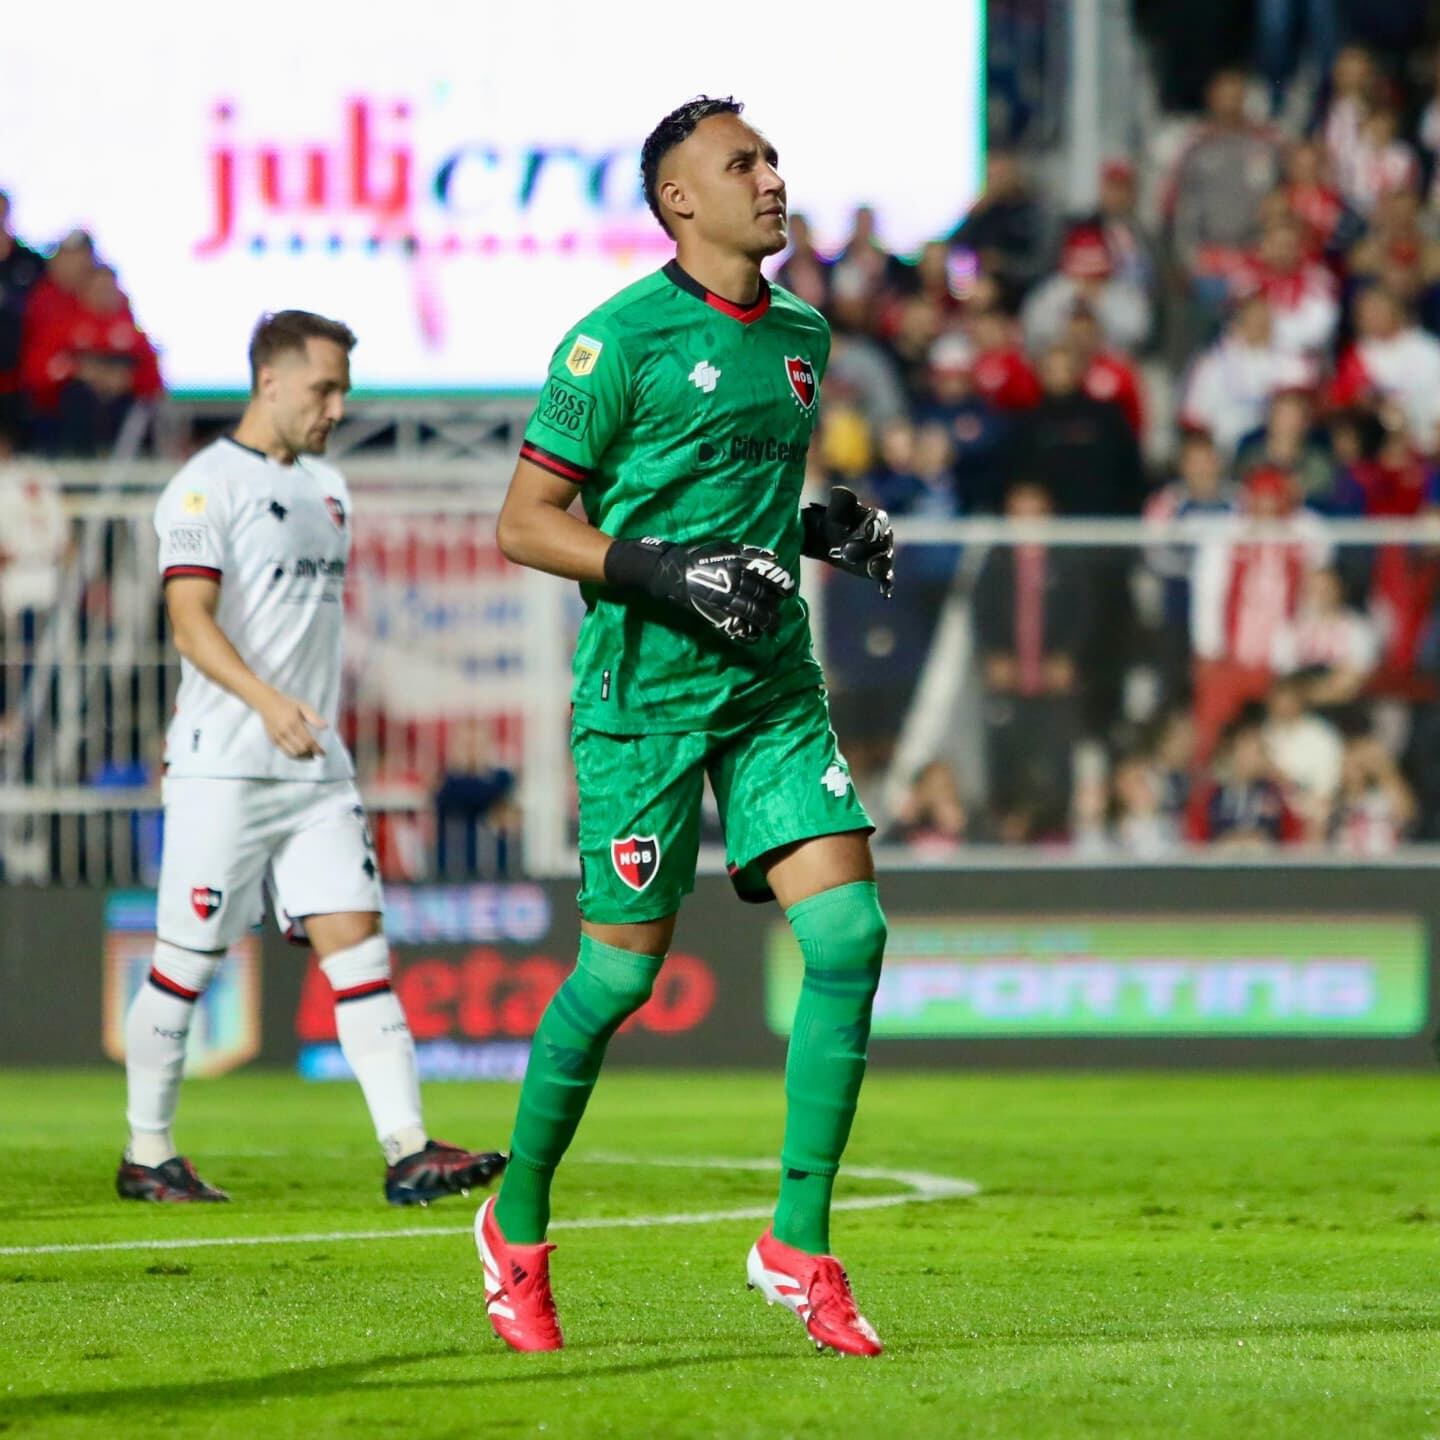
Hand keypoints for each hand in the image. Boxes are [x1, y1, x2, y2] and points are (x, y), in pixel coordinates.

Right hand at [257, 691, 327, 757]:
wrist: (267, 703)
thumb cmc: (287, 704)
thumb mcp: (303, 707)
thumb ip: (314, 718)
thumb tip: (326, 727)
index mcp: (294, 723)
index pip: (308, 741)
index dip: (317, 749)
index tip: (323, 753)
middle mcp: (285, 732)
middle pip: (301, 750)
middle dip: (311, 754)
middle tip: (317, 754)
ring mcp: (278, 738)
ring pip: (293, 754)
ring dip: (303, 757)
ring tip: (310, 755)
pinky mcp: (273, 741)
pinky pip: (285, 752)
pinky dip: (295, 756)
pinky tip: (301, 754)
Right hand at [605, 537, 794, 643]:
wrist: (670, 573)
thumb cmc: (698, 557)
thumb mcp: (724, 547)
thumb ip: (749, 552)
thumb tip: (774, 556)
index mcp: (735, 563)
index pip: (765, 575)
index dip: (780, 583)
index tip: (788, 590)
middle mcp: (731, 582)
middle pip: (760, 597)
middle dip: (774, 608)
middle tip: (780, 615)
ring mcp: (722, 600)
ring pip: (750, 614)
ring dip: (765, 623)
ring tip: (772, 628)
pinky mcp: (712, 614)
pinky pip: (734, 627)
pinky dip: (746, 634)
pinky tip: (754, 636)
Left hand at [801, 486, 893, 596]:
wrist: (825, 541)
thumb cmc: (832, 522)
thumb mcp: (834, 511)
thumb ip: (840, 502)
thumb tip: (839, 490)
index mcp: (877, 518)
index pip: (880, 521)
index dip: (873, 526)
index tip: (865, 531)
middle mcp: (884, 536)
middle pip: (882, 542)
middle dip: (867, 547)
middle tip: (846, 551)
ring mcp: (882, 554)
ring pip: (885, 560)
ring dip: (879, 565)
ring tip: (872, 569)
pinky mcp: (877, 571)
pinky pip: (886, 577)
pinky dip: (886, 584)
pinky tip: (885, 593)